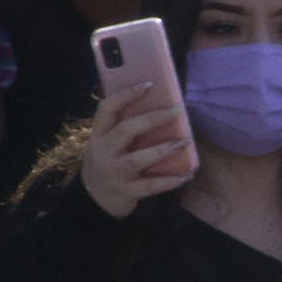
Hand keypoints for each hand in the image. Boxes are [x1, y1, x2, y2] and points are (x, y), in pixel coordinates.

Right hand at [81, 79, 195, 215]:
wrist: (93, 197)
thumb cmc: (109, 159)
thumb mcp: (107, 141)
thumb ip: (124, 125)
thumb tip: (160, 103)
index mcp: (99, 134)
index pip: (107, 109)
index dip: (126, 95)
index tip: (149, 84)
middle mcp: (104, 151)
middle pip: (126, 130)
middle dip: (152, 118)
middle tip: (177, 110)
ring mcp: (114, 173)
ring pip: (138, 159)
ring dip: (163, 149)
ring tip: (185, 141)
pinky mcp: (126, 192)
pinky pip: (150, 186)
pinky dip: (170, 181)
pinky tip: (187, 174)